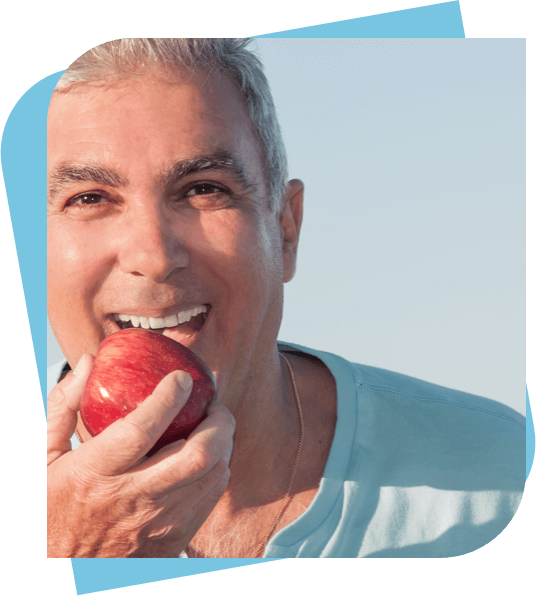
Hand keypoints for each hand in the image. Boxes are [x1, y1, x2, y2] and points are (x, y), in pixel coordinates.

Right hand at [47, 353, 234, 557]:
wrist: (60, 570)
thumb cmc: (50, 508)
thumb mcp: (44, 456)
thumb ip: (64, 407)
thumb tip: (87, 362)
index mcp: (95, 473)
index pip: (141, 429)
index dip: (169, 397)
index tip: (182, 377)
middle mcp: (131, 499)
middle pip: (198, 455)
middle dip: (218, 421)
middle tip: (213, 404)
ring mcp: (157, 524)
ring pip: (213, 476)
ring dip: (223, 443)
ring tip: (213, 426)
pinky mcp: (172, 540)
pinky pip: (211, 498)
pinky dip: (218, 470)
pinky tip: (208, 457)